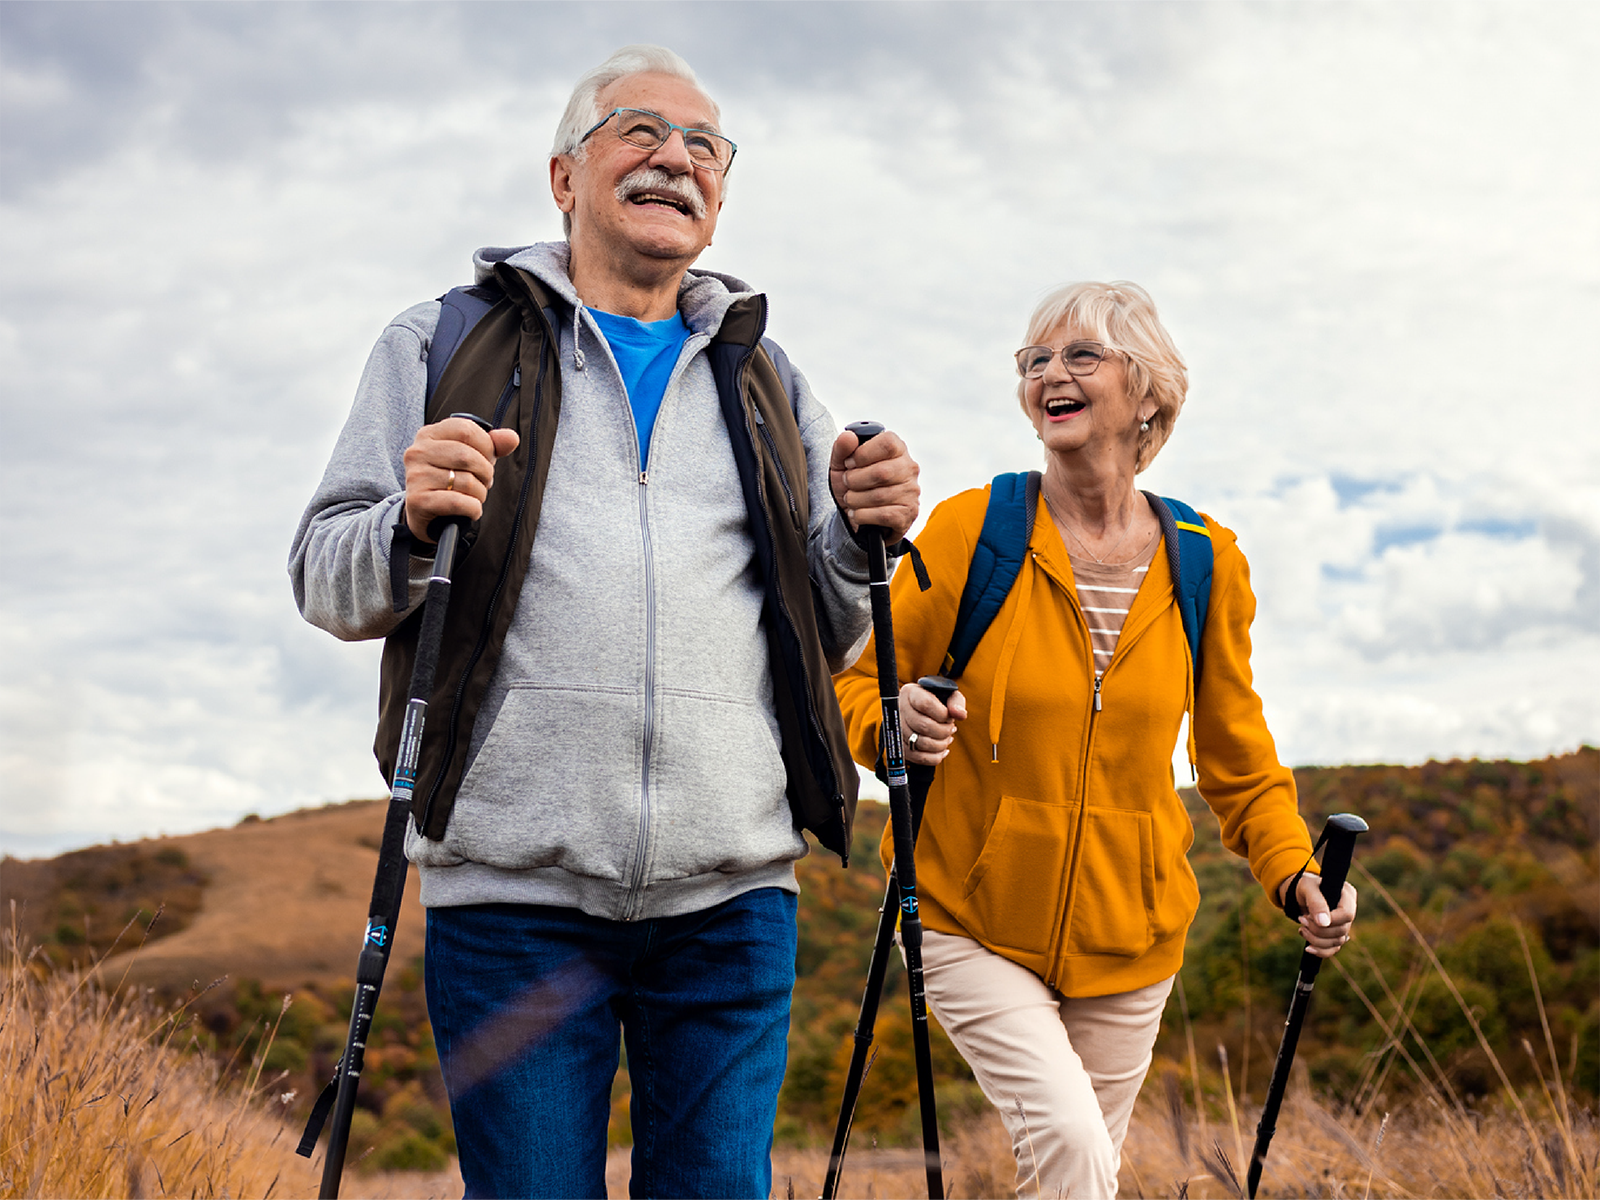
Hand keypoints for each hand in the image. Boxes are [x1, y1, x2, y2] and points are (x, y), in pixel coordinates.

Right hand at [402, 417, 520, 542]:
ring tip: (474, 496)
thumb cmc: (448, 481)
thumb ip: (491, 446)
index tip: (487, 459)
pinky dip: (473, 509)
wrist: (424, 514)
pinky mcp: (418, 501)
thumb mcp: (468, 459)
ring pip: (466, 481)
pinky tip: (471, 510)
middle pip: (467, 456)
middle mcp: (417, 452)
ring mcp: (416, 476)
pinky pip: (459, 502)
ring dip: (480, 493)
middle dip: (486, 472)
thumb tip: (511, 438)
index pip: (466, 429)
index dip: (486, 445)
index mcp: (429, 434)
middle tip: (484, 482)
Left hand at [830, 428, 919, 543]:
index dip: (862, 454)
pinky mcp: (908, 513)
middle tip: (847, 483)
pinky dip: (862, 515)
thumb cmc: (854, 485)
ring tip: (851, 499)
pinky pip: (883, 515)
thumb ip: (842, 447)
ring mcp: (911, 492)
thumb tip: (848, 436)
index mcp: (897, 449)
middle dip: (854, 480)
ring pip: (880, 496)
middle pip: (882, 472)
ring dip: (855, 500)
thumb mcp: (841, 464)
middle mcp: (909, 468)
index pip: (887, 443)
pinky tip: (857, 513)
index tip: (850, 463)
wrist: (857, 515)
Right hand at [897, 682, 966, 765]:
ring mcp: (898, 730)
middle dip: (944, 730)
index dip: (942, 714)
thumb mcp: (947, 694)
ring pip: (921, 743)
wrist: (920, 711)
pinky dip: (935, 756)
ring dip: (941, 744)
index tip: (949, 716)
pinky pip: (919, 757)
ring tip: (947, 737)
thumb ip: (956, 701)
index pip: (926, 704)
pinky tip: (943, 749)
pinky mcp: (902, 747)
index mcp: (910, 693)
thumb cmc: (936, 702)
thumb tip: (960, 715)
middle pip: (923, 725)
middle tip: (951, 728)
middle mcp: (899, 710)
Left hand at [1279, 875, 1357, 958]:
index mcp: (1347, 895)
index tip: (1309, 917)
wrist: (1298, 893)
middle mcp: (1349, 911)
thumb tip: (1324, 923)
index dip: (1330, 920)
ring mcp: (1344, 924)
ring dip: (1316, 940)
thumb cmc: (1305, 886)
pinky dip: (1321, 951)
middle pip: (1341, 930)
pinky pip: (1333, 949)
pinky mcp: (1336, 935)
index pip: (1347, 914)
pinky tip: (1308, 947)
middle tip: (1301, 919)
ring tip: (1302, 929)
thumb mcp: (1308, 888)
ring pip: (1337, 942)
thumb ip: (1316, 902)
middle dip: (1318, 930)